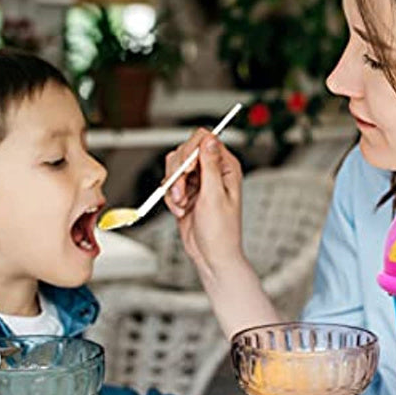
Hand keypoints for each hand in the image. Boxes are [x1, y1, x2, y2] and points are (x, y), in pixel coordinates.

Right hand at [163, 129, 243, 279]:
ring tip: (182, 204)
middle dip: (178, 174)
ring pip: (174, 167)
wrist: (211, 255)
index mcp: (226, 167)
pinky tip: (180, 210)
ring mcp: (198, 181)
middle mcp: (212, 171)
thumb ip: (210, 166)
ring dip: (172, 187)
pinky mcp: (185, 192)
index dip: (191, 152)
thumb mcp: (215, 196)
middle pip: (185, 152)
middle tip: (182, 192)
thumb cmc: (221, 232)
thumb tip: (210, 139)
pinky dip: (170, 198)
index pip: (204, 140)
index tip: (187, 170)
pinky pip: (169, 184)